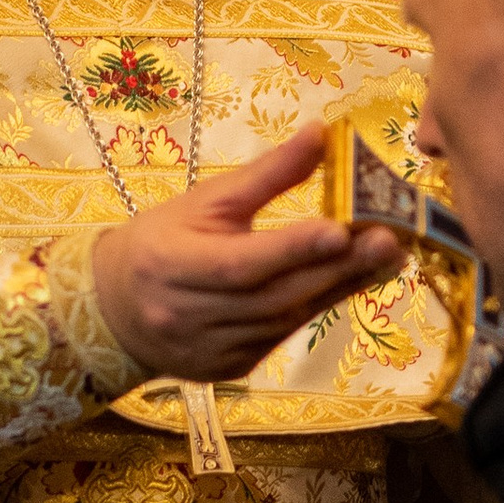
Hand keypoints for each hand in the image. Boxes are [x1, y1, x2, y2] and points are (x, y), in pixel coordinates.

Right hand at [91, 125, 400, 384]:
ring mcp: (209, 350)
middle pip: (273, 296)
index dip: (291, 249)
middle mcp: (188, 316)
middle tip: (388, 240)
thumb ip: (266, 174)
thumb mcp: (205, 200)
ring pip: (284, 321)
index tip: (340, 228)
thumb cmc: (163, 242)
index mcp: (171, 266)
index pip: (240, 263)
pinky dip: (314, 308)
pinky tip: (345, 283)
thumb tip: (322, 133)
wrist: (115, 309)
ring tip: (381, 258)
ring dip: (336, 289)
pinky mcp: (229, 369)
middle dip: (335, 268)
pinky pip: (281, 337)